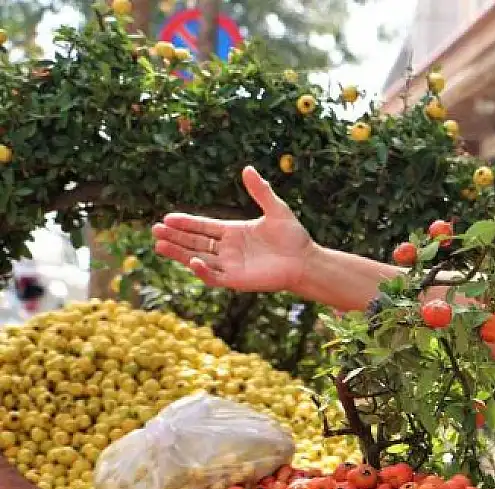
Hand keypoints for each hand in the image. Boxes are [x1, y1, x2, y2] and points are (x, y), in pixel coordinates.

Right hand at [152, 166, 313, 291]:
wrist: (306, 261)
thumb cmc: (293, 237)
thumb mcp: (276, 209)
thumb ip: (261, 191)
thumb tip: (247, 168)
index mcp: (233, 232)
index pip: (203, 227)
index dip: (186, 223)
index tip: (167, 217)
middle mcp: (227, 249)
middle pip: (195, 242)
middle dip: (175, 236)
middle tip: (155, 229)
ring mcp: (230, 265)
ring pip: (198, 259)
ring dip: (180, 253)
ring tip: (160, 244)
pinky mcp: (236, 280)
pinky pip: (214, 277)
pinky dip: (203, 270)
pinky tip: (193, 261)